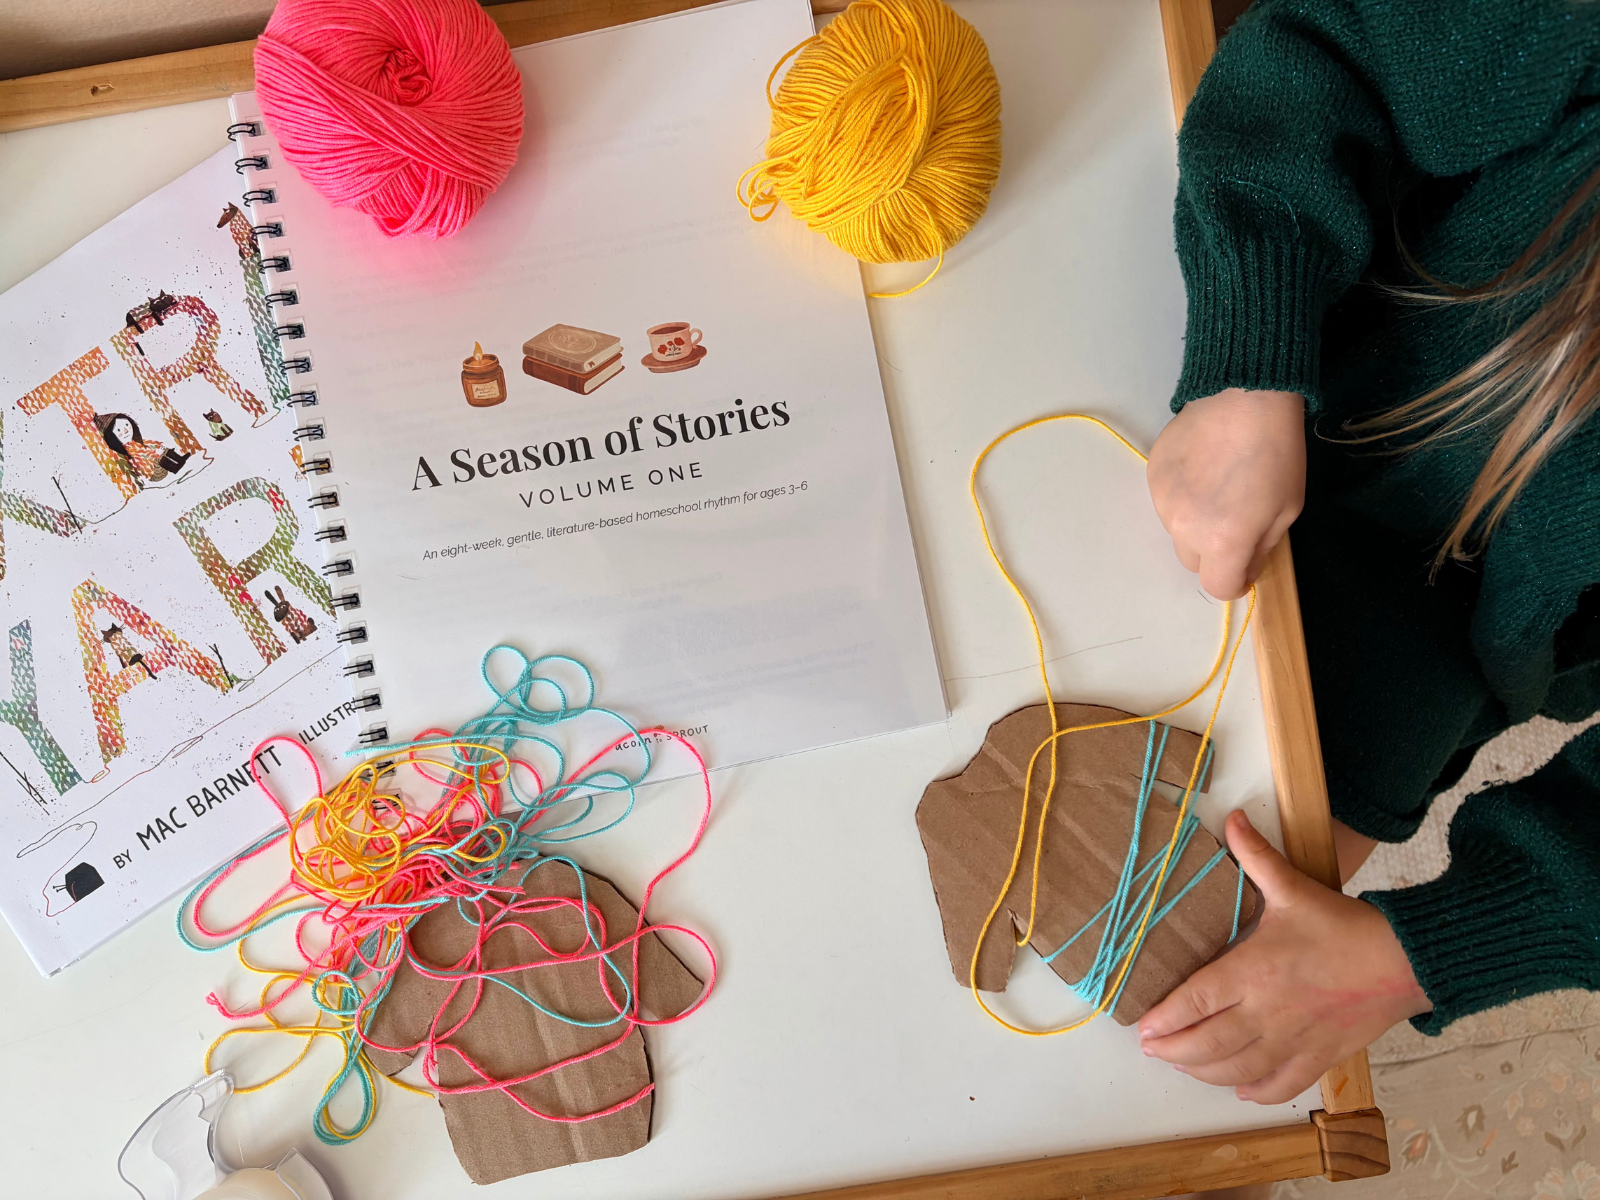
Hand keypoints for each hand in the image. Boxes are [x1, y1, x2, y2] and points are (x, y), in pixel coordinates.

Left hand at [1138, 810, 1430, 1104]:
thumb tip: (1233, 818)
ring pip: (1238, 1070)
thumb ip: (1256, 856)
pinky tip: (1239, 1088)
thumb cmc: (1343, 926)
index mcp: (1253, 971)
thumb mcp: (1293, 887)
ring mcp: (1294, 1040)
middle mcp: (1268, 1012)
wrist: (1403, 960)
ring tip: (1184, 1065)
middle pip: (1209, 1043)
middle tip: (1153, 1049)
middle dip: (1175, 1051)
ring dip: (1205, 1073)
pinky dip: (1255, 1091)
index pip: (1196, 1001)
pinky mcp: (1319, 1058)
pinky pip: (1280, 1085)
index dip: (1166, 1018)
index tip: (1143, 1027)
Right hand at [1146, 388, 1306, 599]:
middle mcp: (1184, 528)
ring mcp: (1163, 501)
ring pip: (1177, 531)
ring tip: (1217, 487)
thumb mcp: (1288, 509)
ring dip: (1195, 523)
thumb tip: (1243, 566)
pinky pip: (1167, 502)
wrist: (1244, 397)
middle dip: (1213, 552)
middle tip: (1234, 520)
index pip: (1217, 587)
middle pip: (1193, 562)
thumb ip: (1262, 548)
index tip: (1246, 563)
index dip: (1235, 581)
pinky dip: (1183, 496)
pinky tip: (1202, 469)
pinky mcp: (1152, 477)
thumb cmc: (1277, 453)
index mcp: (1222, 541)